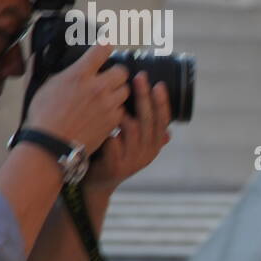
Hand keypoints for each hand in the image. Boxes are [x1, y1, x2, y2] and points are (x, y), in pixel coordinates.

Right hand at [26, 43, 129, 152]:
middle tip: (108, 79)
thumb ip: (44, 69)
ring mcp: (108, 104)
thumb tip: (37, 55)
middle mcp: (97, 87)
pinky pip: (123, 110)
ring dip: (118, 92)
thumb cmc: (43, 117)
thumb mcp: (41, 87)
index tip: (106, 48)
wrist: (52, 144)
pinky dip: (117, 110)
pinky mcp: (113, 120)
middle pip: (121, 71)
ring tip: (107, 98)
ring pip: (125, 90)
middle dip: (116, 74)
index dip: (105, 47)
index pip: (101, 51)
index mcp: (79, 75)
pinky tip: (106, 113)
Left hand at [85, 72, 172, 190]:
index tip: (158, 84)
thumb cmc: (112, 154)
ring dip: (122, 111)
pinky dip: (108, 130)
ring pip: (132, 129)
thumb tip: (163, 115)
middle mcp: (148, 152)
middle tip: (139, 77)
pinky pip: (113, 142)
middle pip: (149, 120)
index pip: (163, 120)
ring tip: (113, 95)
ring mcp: (133, 160)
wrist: (97, 183)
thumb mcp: (133, 143)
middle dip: (145, 97)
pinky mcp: (116, 166)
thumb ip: (145, 129)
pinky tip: (97, 117)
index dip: (162, 102)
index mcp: (154, 144)